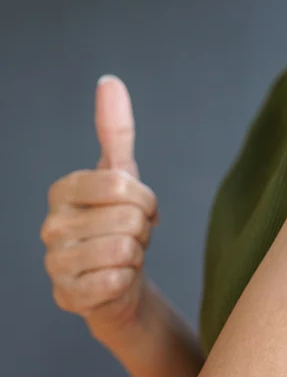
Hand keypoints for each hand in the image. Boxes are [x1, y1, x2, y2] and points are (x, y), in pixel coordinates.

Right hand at [41, 75, 157, 341]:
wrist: (118, 279)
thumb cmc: (118, 221)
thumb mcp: (121, 174)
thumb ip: (115, 130)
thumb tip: (109, 81)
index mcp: (63, 190)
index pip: (122, 185)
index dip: (145, 201)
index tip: (138, 208)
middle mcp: (51, 224)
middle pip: (129, 218)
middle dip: (142, 230)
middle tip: (130, 236)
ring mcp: (54, 262)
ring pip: (125, 250)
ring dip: (136, 255)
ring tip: (122, 256)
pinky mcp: (65, 295)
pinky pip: (114, 280)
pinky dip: (126, 280)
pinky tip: (114, 279)